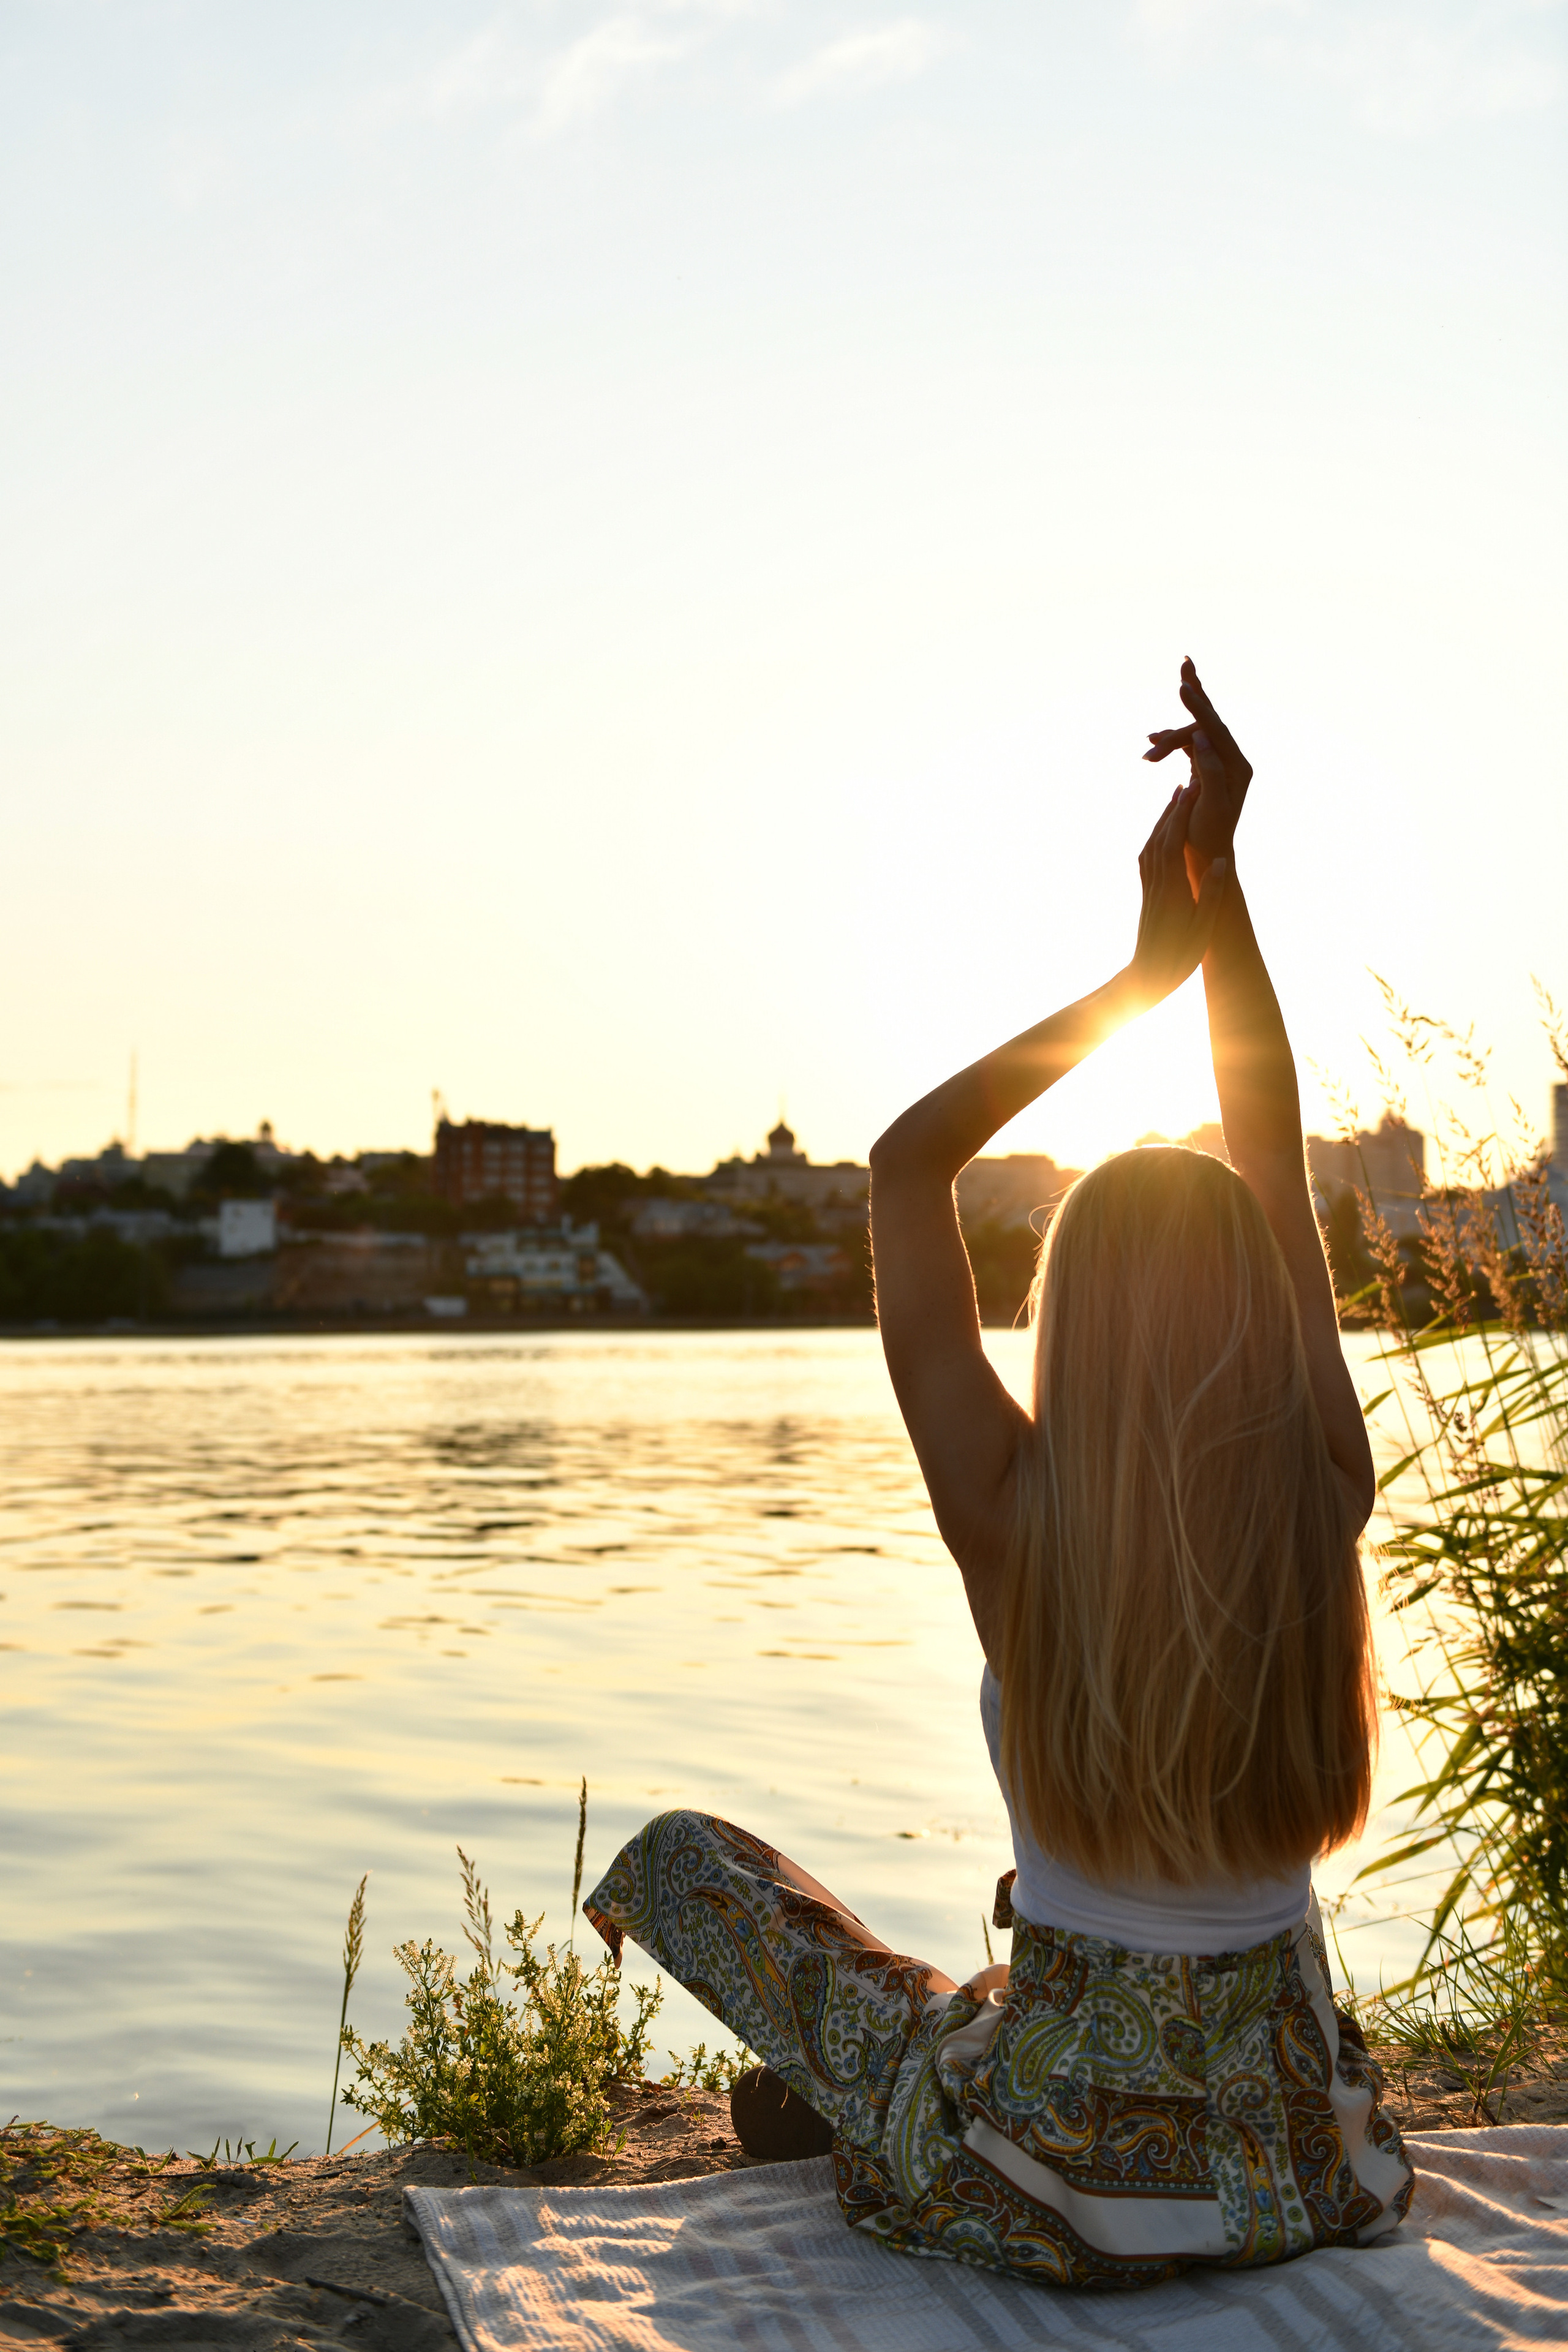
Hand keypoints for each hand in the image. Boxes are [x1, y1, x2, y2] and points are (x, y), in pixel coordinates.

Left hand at [1130, 778, 1226, 1005]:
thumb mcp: (1201, 929)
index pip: (1175, 842)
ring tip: (1177, 797)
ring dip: (1165, 818)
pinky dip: (1157, 836)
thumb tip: (1220, 861)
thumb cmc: (1178, 958)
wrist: (1146, 978)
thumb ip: (1210, 895)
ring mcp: (1149, 887)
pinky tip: (1164, 829)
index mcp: (1171, 889)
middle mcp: (1156, 883)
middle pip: (1162, 836)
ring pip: (1153, 843)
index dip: (1183, 815)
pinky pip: (1149, 856)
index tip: (1194, 790)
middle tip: (1189, 782)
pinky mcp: (1148, 893)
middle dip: (1175, 808)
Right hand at [1143, 656, 1251, 866]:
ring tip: (1148, 743)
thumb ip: (1211, 769)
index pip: (1216, 729)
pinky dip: (1171, 742)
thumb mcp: (1212, 805)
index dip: (1198, 707)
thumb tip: (1202, 736)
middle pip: (1211, 719)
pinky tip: (1152, 742)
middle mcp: (1232, 760)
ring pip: (1196, 732)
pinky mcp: (1205, 768)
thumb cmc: (1208, 836)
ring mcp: (1218, 762)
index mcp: (1238, 767)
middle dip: (1195, 695)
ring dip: (1170, 736)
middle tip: (1185, 664)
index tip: (1181, 686)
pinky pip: (1188, 745)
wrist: (1207, 857)